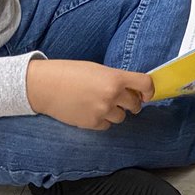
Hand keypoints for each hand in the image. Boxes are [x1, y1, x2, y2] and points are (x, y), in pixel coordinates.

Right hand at [26, 59, 153, 129]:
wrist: (44, 86)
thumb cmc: (70, 73)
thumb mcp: (98, 69)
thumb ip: (117, 79)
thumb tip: (133, 91)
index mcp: (115, 77)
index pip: (145, 84)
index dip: (149, 91)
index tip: (146, 94)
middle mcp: (112, 95)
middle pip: (135, 104)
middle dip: (131, 103)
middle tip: (122, 100)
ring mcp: (103, 110)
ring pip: (122, 117)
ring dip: (115, 112)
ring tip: (99, 104)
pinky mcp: (92, 123)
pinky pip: (107, 125)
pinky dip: (102, 120)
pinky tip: (90, 111)